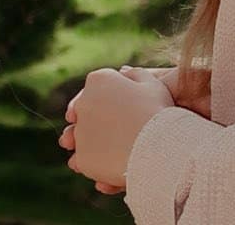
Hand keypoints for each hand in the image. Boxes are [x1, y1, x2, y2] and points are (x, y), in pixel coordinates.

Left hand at [57, 67, 173, 188]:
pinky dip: (93, 160)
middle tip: (116, 125)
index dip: (110, 93)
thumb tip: (123, 72)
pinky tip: (110, 161)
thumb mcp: (152, 85)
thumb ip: (136, 75)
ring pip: (79, 136)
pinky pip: (81, 159)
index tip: (122, 102)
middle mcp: (82, 104)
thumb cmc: (156, 112)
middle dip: (95, 116)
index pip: (96, 84)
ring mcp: (79, 133)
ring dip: (90, 139)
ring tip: (112, 145)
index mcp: (99, 80)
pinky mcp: (81, 158)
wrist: (156, 148)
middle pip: (84, 109)